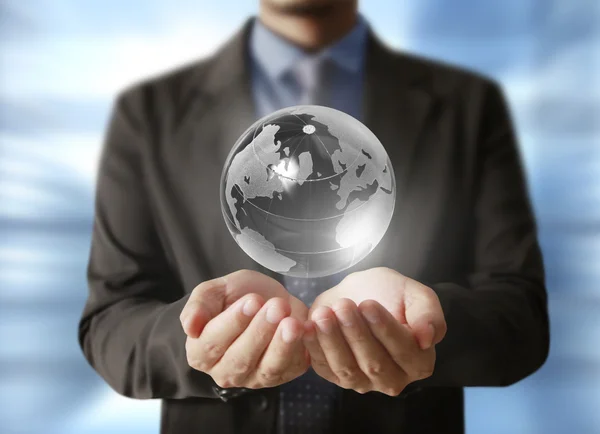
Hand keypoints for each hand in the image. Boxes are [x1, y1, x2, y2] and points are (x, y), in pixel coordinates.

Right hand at [180, 270, 309, 388]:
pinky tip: (306, 328)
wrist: (268, 299)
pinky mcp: (282, 375)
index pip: (212, 343)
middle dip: (260, 332)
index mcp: (201, 353)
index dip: (233, 323)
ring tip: (292, 322)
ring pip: (267, 368)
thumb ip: (199, 305)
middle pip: (240, 359)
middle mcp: (225, 371)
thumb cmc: (236, 295)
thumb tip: (190, 327)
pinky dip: (300, 349)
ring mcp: (254, 378)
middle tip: (276, 307)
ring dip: (281, 345)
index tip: (252, 301)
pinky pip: (291, 368)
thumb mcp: (215, 290)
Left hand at [304, 267, 445, 395]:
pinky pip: (324, 367)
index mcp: (418, 362)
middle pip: (374, 363)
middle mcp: (393, 379)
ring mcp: (363, 382)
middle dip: (356, 333)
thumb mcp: (415, 293)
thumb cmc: (390, 293)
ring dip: (333, 341)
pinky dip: (314, 348)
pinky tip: (309, 327)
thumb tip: (427, 338)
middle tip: (344, 306)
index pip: (404, 351)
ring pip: (347, 369)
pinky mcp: (336, 377)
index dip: (386, 329)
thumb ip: (428, 313)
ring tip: (324, 314)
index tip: (368, 305)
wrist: (359, 292)